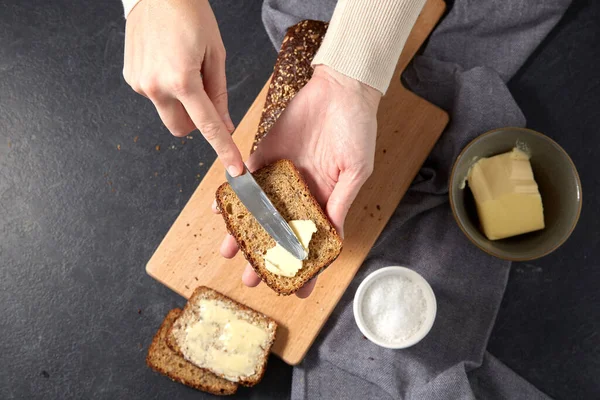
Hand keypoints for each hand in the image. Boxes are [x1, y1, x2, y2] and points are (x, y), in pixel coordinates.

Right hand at [123, 0, 242, 175]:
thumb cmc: (191, 16)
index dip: (223, 148)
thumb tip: (224, 125)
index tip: (235, 168)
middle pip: (183, 129)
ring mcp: (139, 83)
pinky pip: (155, 97)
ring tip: (184, 69)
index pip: (208, 125)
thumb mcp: (216, 55)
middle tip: (205, 96)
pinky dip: (166, 90)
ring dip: (181, 104)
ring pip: (168, 113)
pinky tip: (168, 64)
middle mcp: (155, 86)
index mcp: (181, 80)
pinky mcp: (130, 78)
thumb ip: (219, 94)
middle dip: (197, 123)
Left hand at [214, 65, 380, 297]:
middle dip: (265, 255)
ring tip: (230, 251)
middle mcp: (299, 192)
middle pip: (279, 231)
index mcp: (324, 200)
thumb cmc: (356, 129)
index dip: (306, 267)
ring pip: (258, 211)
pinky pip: (245, 179)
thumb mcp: (355, 172)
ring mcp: (280, 175)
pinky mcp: (264, 156)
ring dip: (243, 231)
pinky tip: (220, 210)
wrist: (339, 88)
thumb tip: (333, 238)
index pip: (312, 240)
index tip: (297, 290)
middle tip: (253, 277)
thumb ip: (340, 204)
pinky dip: (232, 194)